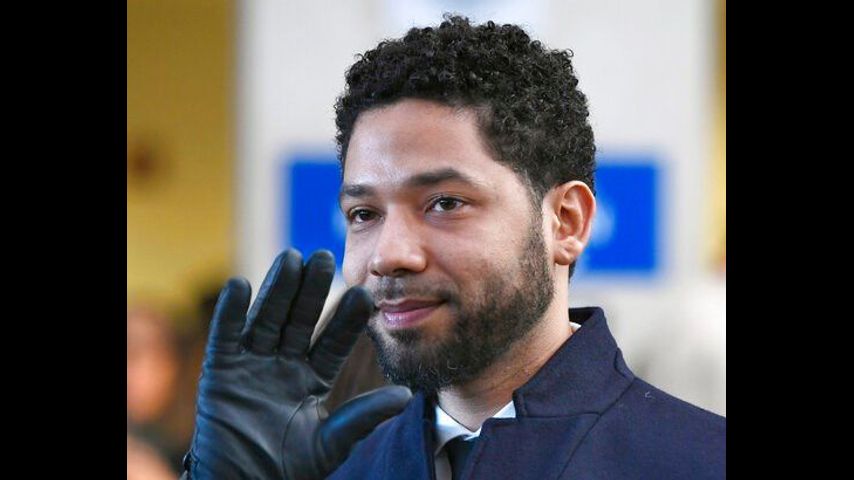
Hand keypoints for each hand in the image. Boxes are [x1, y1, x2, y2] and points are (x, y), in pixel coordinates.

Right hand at [183, 249, 411, 478]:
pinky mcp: (219, 373)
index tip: (365, 294)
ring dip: (276, 289)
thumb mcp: (332, 441)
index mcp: (312, 377)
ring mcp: (251, 365)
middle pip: (300, 320)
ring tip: (290, 257)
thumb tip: (405, 395)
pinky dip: (230, 313)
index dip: (347, 320)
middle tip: (326, 256)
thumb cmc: (289, 469)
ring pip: (267, 319)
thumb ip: (363, 416)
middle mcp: (283, 364)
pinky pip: (225, 338)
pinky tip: (239, 285)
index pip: (334, 342)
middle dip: (312, 290)